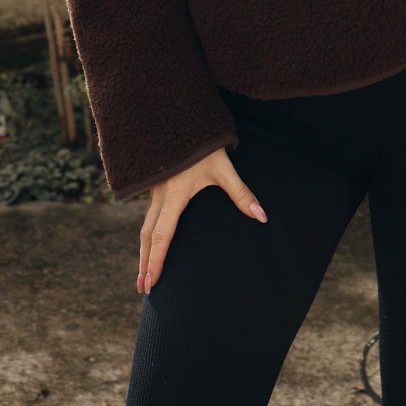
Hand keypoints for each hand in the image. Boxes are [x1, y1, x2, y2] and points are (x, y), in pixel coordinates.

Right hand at [136, 146, 267, 293]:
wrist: (180, 117)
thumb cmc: (203, 144)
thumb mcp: (223, 167)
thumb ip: (241, 193)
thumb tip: (262, 216)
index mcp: (174, 195)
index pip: (162, 235)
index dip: (155, 261)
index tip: (151, 283)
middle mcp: (159, 195)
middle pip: (147, 236)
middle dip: (145, 263)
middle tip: (143, 289)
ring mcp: (154, 190)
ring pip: (145, 226)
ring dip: (144, 251)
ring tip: (144, 274)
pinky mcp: (155, 185)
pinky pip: (147, 215)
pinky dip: (147, 235)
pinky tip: (150, 244)